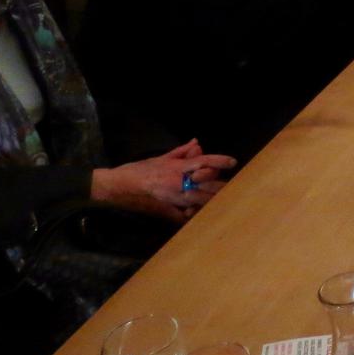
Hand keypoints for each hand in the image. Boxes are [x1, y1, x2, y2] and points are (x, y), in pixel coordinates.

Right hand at [91, 140, 236, 221]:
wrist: (121, 185)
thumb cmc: (141, 170)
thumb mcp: (162, 158)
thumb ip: (181, 151)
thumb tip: (196, 142)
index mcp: (177, 166)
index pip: (204, 161)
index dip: (219, 161)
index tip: (232, 162)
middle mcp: (178, 180)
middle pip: (207, 182)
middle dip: (220, 184)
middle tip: (232, 186)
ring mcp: (174, 195)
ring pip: (200, 198)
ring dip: (212, 198)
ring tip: (224, 199)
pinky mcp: (168, 207)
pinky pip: (186, 212)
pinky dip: (195, 211)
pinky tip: (202, 211)